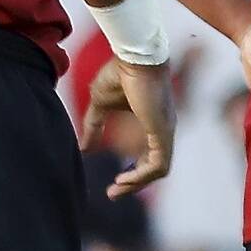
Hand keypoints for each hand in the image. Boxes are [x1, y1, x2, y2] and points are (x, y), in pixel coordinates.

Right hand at [86, 57, 177, 197]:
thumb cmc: (119, 74)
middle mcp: (163, 128)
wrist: (131, 57)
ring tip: (116, 188)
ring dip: (137, 183)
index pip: (150, 155)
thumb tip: (84, 149)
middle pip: (155, 167)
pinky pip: (160, 164)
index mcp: (153, 122)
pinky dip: (143, 175)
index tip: (114, 182)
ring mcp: (166, 130)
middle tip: (112, 193)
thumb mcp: (100, 105)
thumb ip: (94, 126)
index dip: (134, 172)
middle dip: (134, 183)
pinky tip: (123, 178)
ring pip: (159, 169)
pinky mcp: (163, 131)